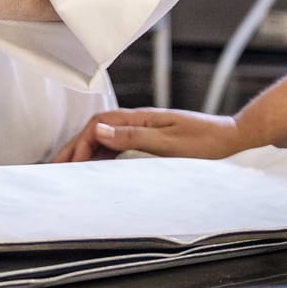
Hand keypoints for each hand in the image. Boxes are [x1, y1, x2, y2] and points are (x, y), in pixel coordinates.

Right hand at [51, 107, 248, 161]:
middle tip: (54, 166)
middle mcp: (139, 121)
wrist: (233, 138)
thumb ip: (133, 137)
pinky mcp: (151, 139)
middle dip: (73, 147)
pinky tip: (95, 166)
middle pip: (96, 130)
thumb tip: (99, 131)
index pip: (99, 126)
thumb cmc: (207, 142)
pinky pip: (117, 145)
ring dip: (84, 151)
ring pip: (104, 138)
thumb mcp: (169, 143)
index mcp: (141, 119)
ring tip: (67, 168)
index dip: (81, 144)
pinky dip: (101, 155)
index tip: (71, 163)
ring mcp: (144, 129)